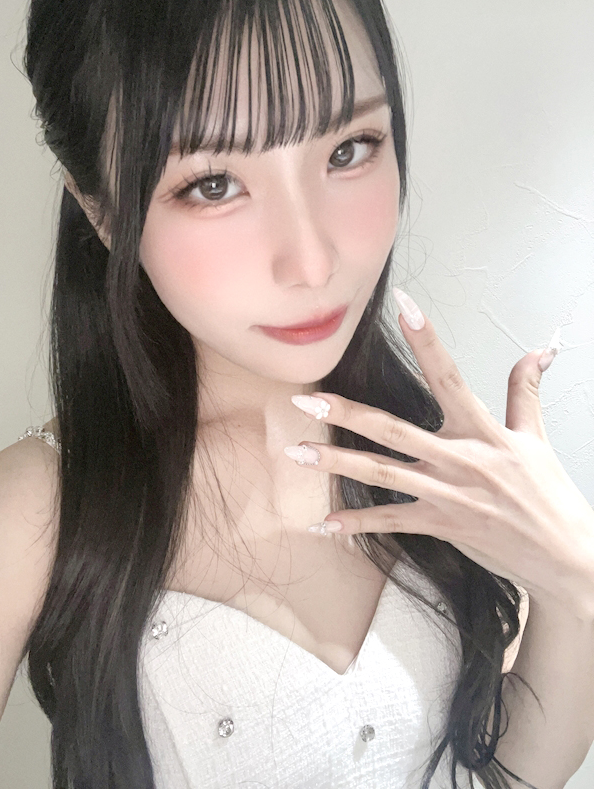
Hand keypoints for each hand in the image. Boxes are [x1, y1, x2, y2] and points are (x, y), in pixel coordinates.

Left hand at [287, 288, 593, 612]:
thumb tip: (538, 352)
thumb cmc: (549, 497)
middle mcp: (458, 458)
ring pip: (381, 473)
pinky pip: (390, 523)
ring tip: (297, 453)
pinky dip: (356, 524)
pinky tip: (324, 524)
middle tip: (306, 401)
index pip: (449, 375)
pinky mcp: (441, 525)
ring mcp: (446, 494)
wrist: (563, 556)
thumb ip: (525, 391)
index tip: (403, 304)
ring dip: (336, 463)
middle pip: (392, 429)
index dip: (426, 339)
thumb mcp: (537, 437)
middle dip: (346, 414)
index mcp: (481, 430)